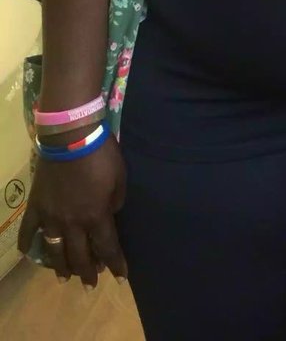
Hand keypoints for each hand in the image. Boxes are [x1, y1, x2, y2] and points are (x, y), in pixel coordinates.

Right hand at [18, 135, 127, 286]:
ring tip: (64, 278)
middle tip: (91, 285)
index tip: (121, 278)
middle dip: (88, 273)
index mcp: (96, 216)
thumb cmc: (101, 154)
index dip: (115, 265)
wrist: (71, 137)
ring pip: (54, 251)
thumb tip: (110, 213)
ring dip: (61, 267)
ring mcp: (51, 217)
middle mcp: (73, 223)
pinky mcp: (35, 206)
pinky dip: (28, 243)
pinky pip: (29, 230)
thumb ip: (116, 201)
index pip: (107, 248)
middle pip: (80, 256)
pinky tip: (28, 253)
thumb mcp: (120, 177)